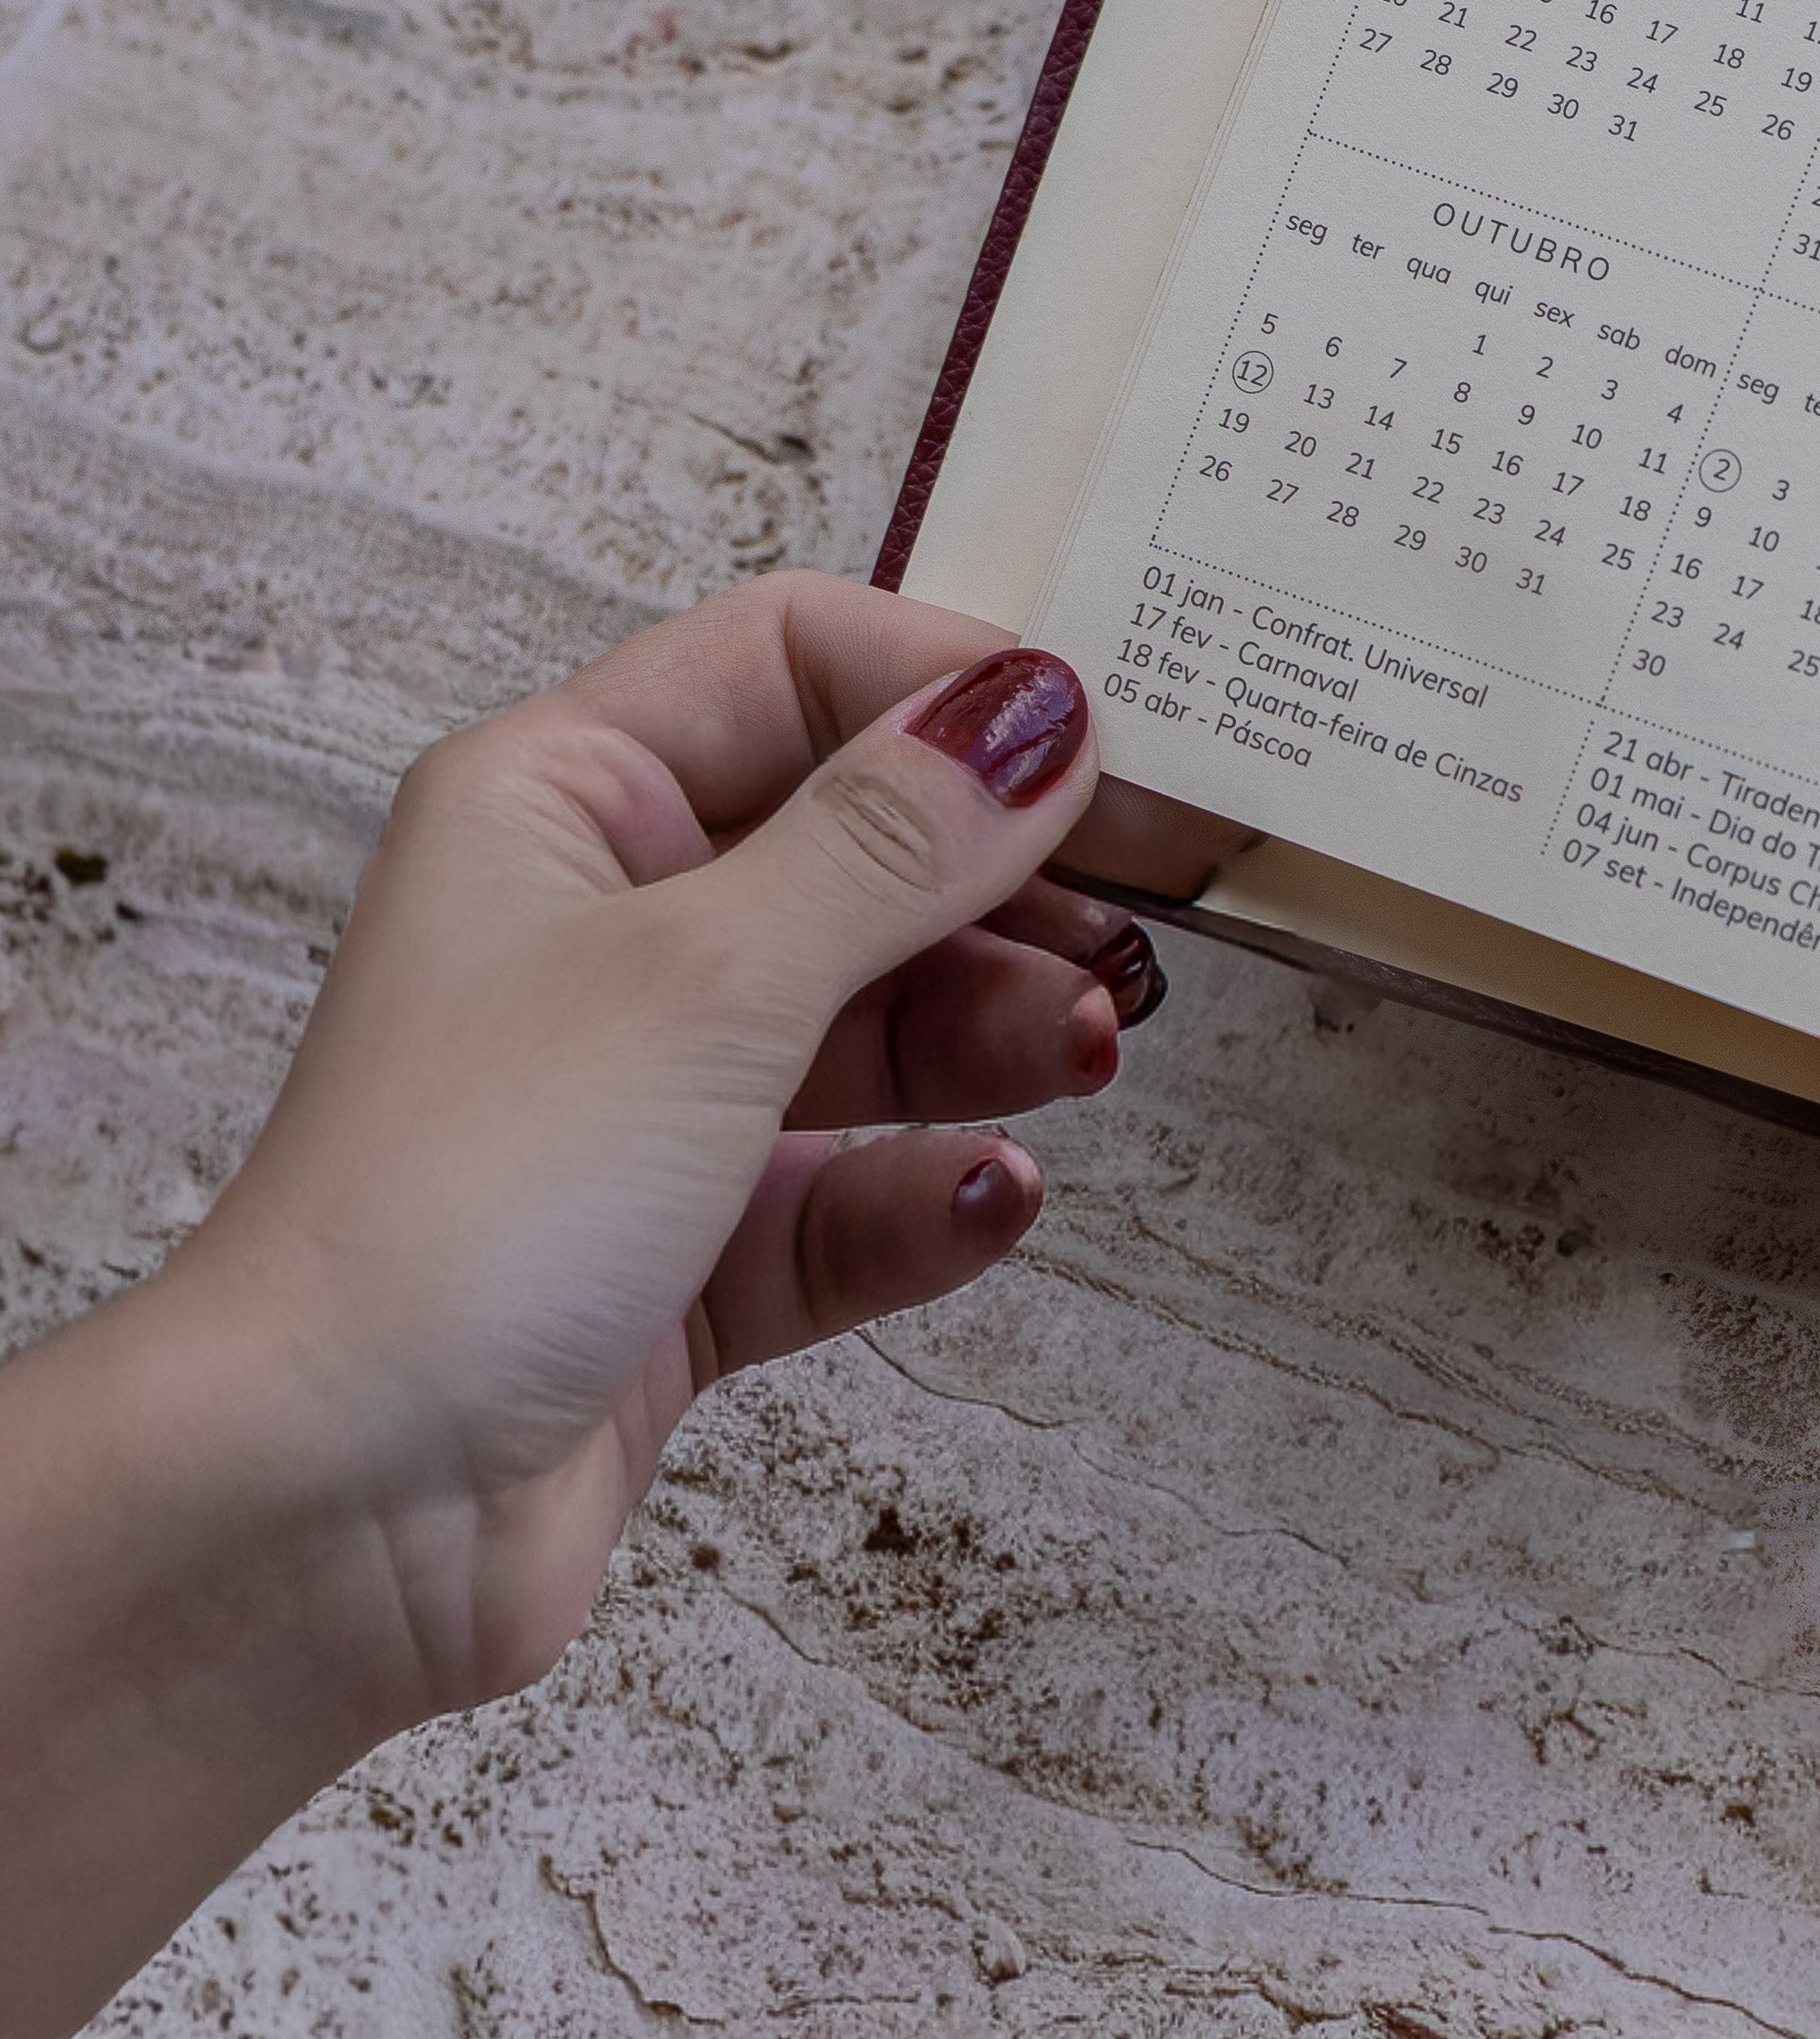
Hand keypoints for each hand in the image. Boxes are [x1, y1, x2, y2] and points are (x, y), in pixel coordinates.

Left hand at [0, 575, 1226, 2038]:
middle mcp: (599, 937)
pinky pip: (855, 1192)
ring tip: (1085, 1053)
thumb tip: (1035, 713)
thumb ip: (894, 839)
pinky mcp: (685, 1257)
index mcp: (560, 807)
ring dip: (997, 1033)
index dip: (949, 686)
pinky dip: (934, 1192)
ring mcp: (646, 1103)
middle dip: (1007, 883)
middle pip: (862, 847)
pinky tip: (992, 1197)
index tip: (1104, 742)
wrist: (319, 1514)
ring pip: (879, 1023)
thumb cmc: (457, 1205)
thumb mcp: (710, 974)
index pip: (789, 664)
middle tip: (1141, 919)